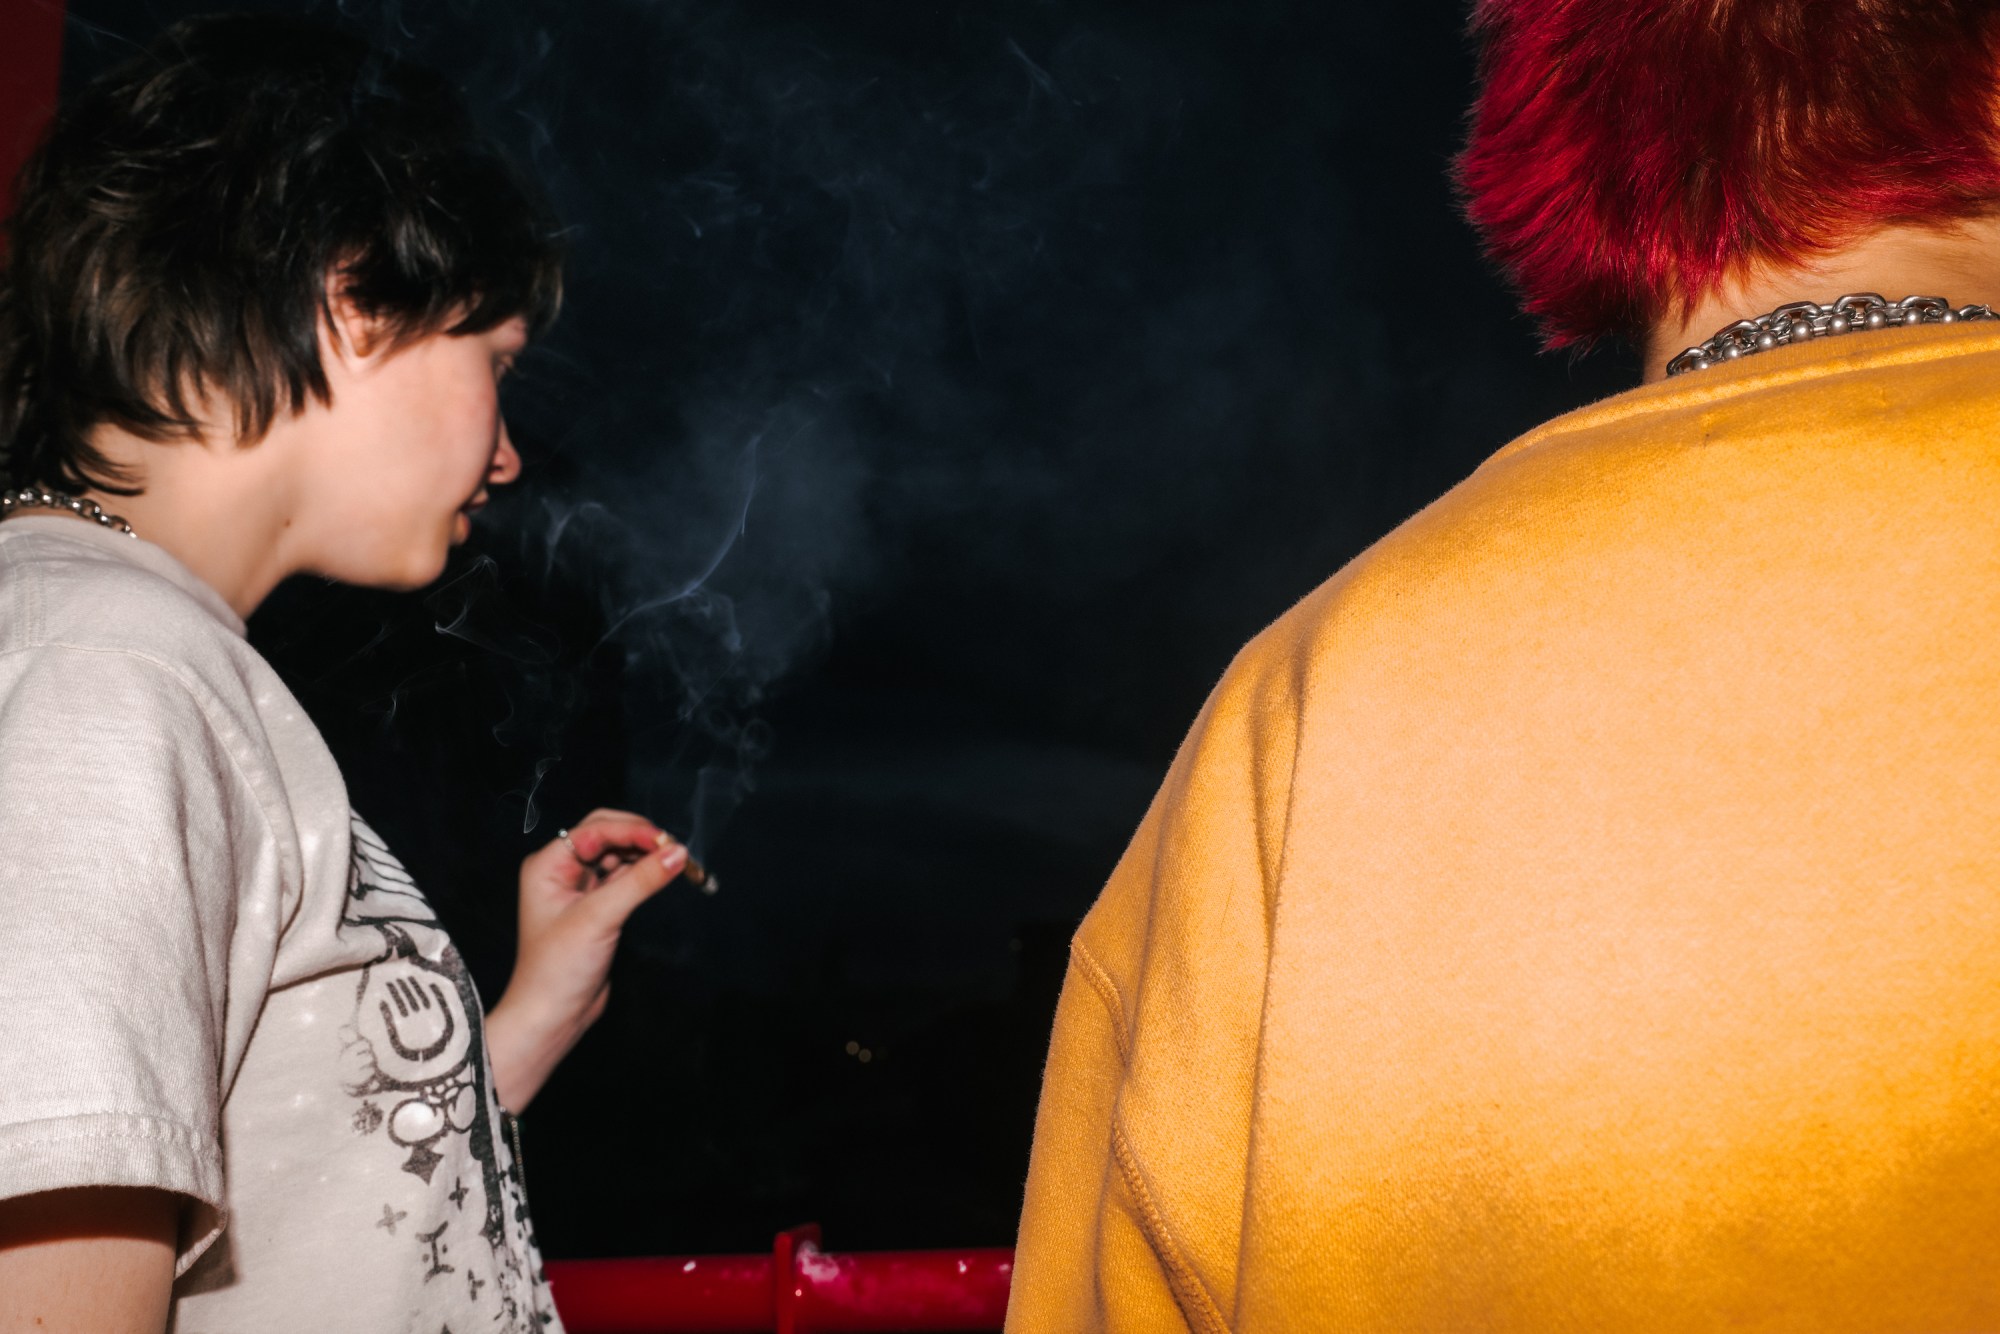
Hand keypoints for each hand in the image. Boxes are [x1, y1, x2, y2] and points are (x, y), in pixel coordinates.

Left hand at [484, 808, 687, 1111]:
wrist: (551, 1016)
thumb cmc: (559, 968)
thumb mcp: (600, 918)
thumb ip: (640, 881)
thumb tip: (678, 852)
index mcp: (548, 865)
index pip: (596, 830)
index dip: (633, 830)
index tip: (668, 840)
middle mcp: (561, 871)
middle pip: (607, 836)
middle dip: (641, 839)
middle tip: (675, 849)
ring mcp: (579, 889)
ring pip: (618, 856)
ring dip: (646, 856)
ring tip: (677, 862)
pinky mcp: (597, 907)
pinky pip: (623, 879)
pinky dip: (644, 875)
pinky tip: (663, 875)